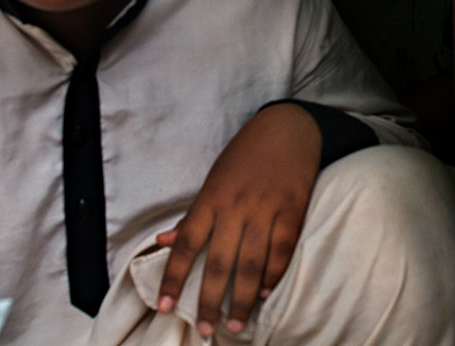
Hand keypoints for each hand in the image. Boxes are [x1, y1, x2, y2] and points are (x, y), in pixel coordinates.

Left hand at [156, 102, 321, 337]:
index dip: (174, 277)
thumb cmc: (245, 155)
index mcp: (211, 198)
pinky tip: (262, 294)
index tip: (165, 306)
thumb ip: (192, 215)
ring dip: (241, 299)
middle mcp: (236, 206)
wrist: (287, 129)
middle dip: (209, 301)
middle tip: (204, 330)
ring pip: (250, 263)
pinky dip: (272, 275)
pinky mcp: (292, 211)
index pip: (186, 243)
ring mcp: (266, 209)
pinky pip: (281, 251)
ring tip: (235, 325)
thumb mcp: (213, 179)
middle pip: (219, 262)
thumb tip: (162, 242)